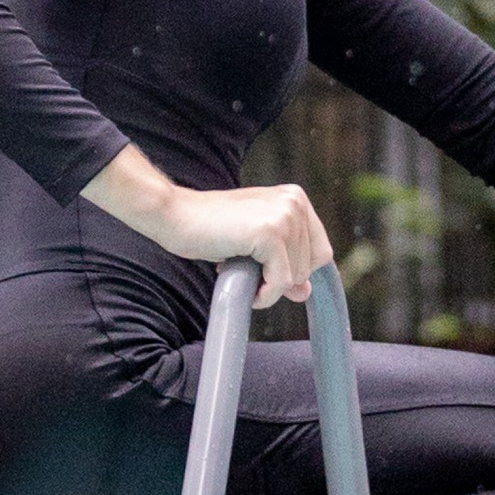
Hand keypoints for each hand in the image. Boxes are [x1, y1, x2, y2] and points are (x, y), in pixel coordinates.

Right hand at [84, 152, 333, 305]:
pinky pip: (281, 282)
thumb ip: (285, 262)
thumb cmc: (209, 228)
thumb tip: (305, 292)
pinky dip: (265, 296)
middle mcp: (295, 202)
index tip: (269, 274)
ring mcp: (284, 215)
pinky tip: (247, 291)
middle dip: (283, 279)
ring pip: (297, 276)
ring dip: (270, 287)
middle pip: (312, 265)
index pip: (320, 251)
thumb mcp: (255, 245)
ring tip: (240, 272)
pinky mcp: (270, 233)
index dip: (298, 270)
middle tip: (248, 271)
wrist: (174, 215)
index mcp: (295, 198)